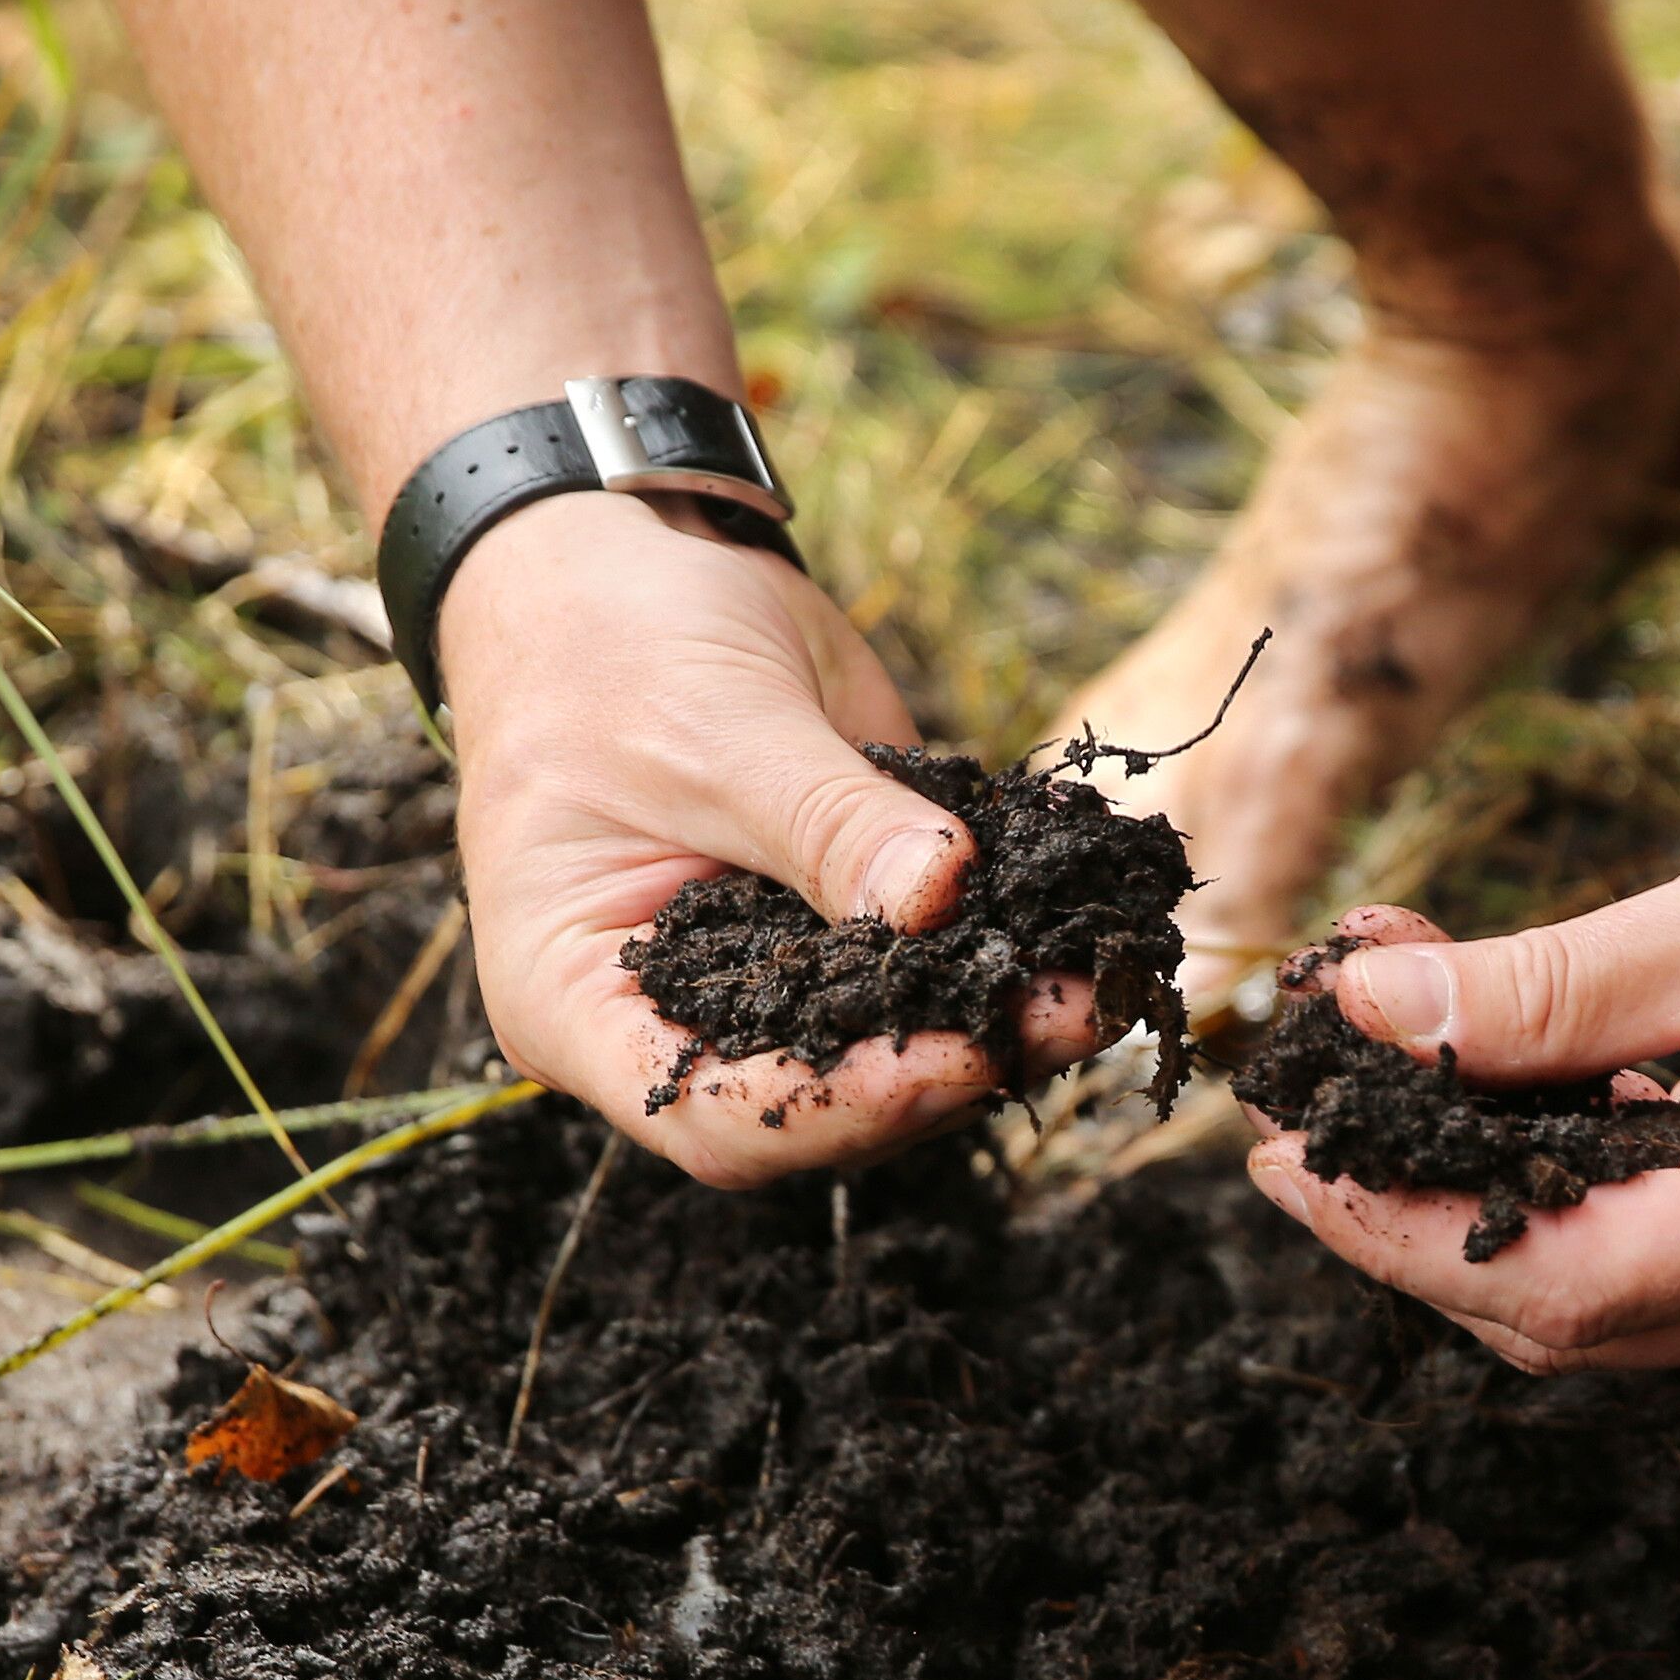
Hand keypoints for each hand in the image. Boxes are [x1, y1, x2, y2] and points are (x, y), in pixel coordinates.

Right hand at [442, 495, 1098, 1184]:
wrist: (625, 563)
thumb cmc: (612, 641)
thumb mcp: (717, 726)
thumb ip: (828, 823)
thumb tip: (941, 899)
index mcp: (580, 1003)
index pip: (714, 1116)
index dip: (839, 1111)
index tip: (957, 1059)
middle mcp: (673, 1018)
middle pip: (815, 1104)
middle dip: (949, 1068)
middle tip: (1075, 1012)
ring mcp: (761, 978)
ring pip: (887, 1047)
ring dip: (999, 1019)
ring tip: (1100, 976)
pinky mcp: (838, 926)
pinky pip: (922, 966)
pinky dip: (1000, 955)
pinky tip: (1079, 929)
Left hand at [1242, 723, 1679, 1367]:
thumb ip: (1549, 984)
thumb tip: (1364, 1021)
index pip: (1555, 1285)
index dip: (1393, 1233)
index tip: (1278, 1151)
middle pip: (1571, 1316)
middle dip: (1418, 1217)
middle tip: (1304, 1103)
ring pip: (1620, 1296)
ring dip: (1494, 1191)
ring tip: (1393, 1054)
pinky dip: (1584, 1178)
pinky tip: (1516, 1073)